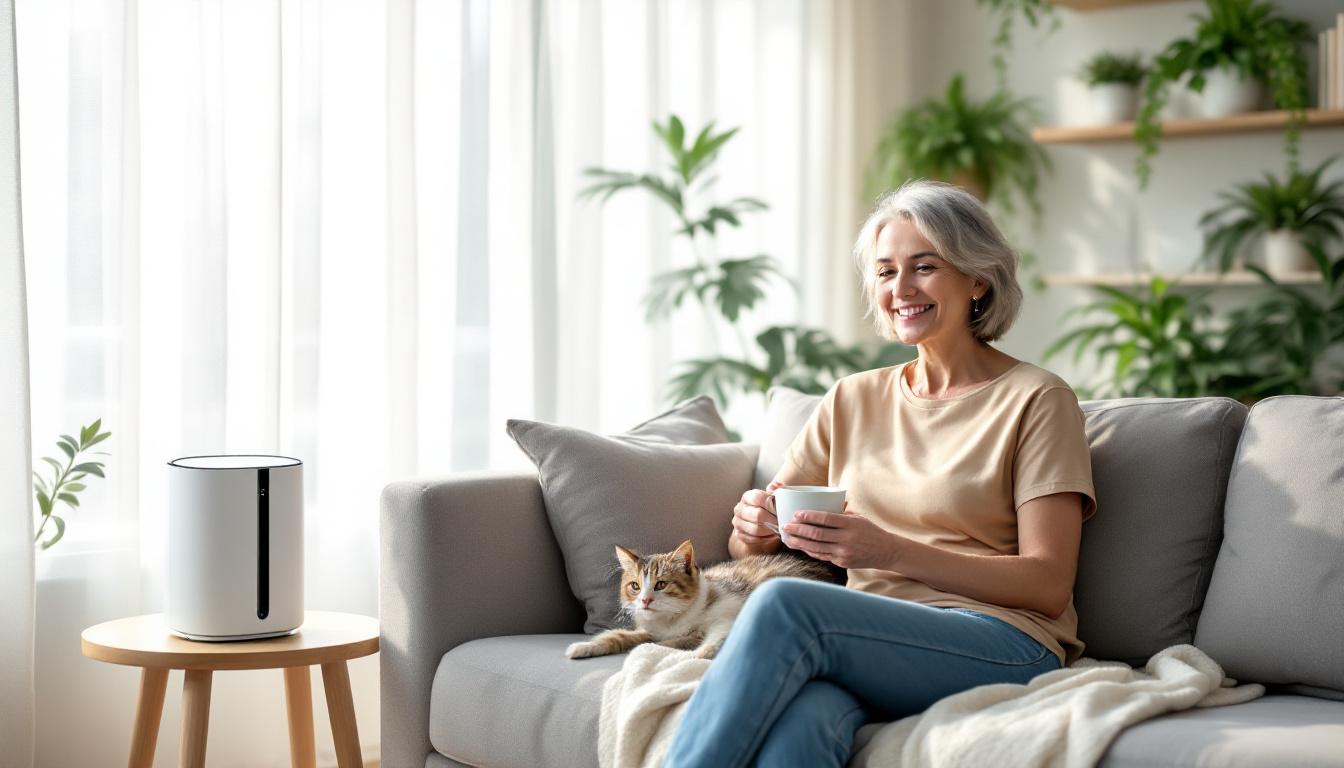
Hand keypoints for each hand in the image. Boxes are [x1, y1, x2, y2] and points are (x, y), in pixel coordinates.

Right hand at [730, 482, 783, 552]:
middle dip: (773, 520)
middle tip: (782, 522)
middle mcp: (739, 508)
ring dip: (770, 531)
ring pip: (755, 529)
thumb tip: (775, 487)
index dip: (770, 504)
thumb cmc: (767, 507)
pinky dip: (764, 538)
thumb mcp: (773, 496)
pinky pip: (753, 539)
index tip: (779, 509)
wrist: (758, 521)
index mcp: (747, 496)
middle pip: (757, 515)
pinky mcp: (739, 534)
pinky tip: (771, 535)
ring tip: (778, 529)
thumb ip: (777, 489)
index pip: (757, 498)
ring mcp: (737, 522)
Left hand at [782, 502, 899, 569]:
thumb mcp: (858, 518)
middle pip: (818, 534)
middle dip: (799, 530)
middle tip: (786, 526)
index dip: (810, 516)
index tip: (796, 514)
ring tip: (787, 538)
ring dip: (799, 543)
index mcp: (850, 524)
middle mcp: (846, 539)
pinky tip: (800, 547)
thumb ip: (841, 513)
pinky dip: (810, 551)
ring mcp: (844, 552)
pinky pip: (822, 556)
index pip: (826, 519)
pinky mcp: (842, 562)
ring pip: (816, 547)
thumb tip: (821, 504)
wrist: (886, 551)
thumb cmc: (870, 531)